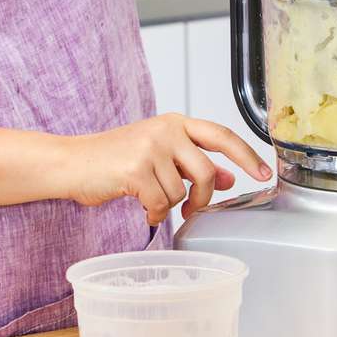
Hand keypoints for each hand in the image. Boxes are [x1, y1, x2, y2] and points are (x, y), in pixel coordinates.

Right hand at [65, 114, 271, 222]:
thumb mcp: (159, 155)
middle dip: (204, 198)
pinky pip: (161, 203)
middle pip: (207, 172)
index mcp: (176, 123)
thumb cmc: (114, 159)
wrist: (72, 162)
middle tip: (194, 210)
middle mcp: (167, 130)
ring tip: (151, 202)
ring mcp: (151, 147)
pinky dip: (154, 213)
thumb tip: (230, 178)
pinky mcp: (136, 169)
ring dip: (169, 206)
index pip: (222, 135)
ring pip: (182, 192)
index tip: (263, 173)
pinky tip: (142, 208)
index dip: (246, 155)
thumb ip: (193, 163)